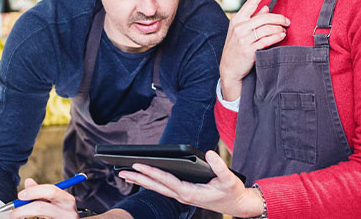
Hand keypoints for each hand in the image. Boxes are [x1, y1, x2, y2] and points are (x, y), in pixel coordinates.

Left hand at [10, 178, 77, 218]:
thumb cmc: (61, 214)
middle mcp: (67, 213)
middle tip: (13, 212)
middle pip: (40, 208)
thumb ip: (42, 192)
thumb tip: (28, 181)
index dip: (33, 191)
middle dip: (22, 209)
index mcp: (67, 201)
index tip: (20, 195)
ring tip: (17, 217)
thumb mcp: (55, 201)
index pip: (51, 191)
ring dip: (23, 216)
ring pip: (38, 218)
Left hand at [117, 151, 263, 217]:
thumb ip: (219, 166)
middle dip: (139, 179)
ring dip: (141, 182)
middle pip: (156, 186)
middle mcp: (183, 196)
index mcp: (190, 193)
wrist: (238, 205)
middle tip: (122, 171)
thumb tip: (210, 153)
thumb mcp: (229, 179)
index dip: (152, 172)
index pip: (166, 181)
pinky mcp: (183, 194)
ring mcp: (182, 196)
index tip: (138, 165)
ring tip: (126, 175)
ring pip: (157, 188)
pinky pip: (163, 188)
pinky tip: (143, 179)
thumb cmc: (232, 192)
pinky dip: (151, 183)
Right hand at [220, 0, 288, 99]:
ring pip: (267, 28)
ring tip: (284, 31)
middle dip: (279, 18)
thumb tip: (265, 7)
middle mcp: (239, 27)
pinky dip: (277, 37)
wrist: (230, 68)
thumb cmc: (236, 48)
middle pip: (264, 17)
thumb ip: (253, 18)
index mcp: (237, 19)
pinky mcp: (249, 49)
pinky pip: (267, 40)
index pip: (251, 2)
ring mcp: (243, 38)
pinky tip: (281, 36)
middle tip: (287, 21)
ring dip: (279, 29)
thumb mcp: (241, 31)